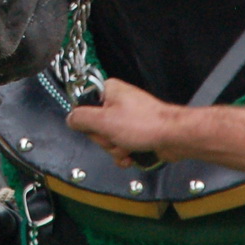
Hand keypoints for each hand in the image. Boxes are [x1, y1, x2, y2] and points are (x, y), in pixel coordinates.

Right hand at [65, 79, 183, 166]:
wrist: (174, 137)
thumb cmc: (147, 124)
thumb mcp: (104, 121)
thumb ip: (81, 118)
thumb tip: (70, 118)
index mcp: (108, 91)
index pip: (83, 107)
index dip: (89, 123)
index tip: (98, 127)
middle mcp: (118, 102)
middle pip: (96, 127)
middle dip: (105, 140)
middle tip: (116, 137)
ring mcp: (128, 118)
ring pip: (108, 140)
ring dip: (116, 149)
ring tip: (128, 146)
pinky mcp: (136, 132)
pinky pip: (121, 146)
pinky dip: (125, 154)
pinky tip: (133, 153)